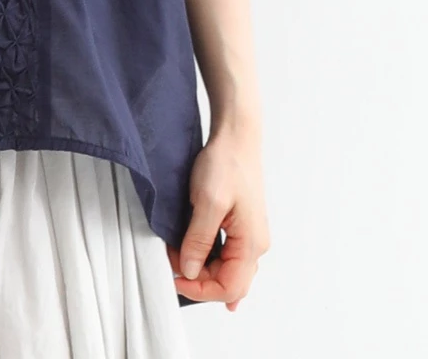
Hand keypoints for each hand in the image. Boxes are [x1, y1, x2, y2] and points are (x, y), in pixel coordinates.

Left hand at [164, 126, 270, 310]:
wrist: (236, 137)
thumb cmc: (226, 164)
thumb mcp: (208, 202)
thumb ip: (199, 240)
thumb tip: (189, 272)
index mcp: (251, 243)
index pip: (230, 287)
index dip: (200, 290)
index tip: (175, 278)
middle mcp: (255, 244)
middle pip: (230, 282)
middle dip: (199, 280)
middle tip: (172, 263)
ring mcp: (249, 235)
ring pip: (228, 270)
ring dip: (202, 268)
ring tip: (178, 254)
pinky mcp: (241, 226)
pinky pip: (227, 254)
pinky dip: (209, 258)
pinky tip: (195, 257)